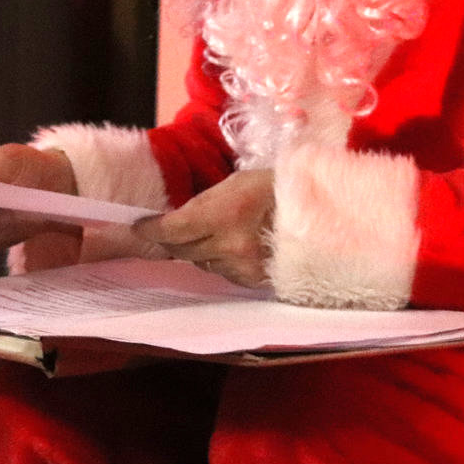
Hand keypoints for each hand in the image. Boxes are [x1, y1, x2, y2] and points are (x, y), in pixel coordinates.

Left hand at [132, 169, 274, 287]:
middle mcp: (230, 246)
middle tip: (169, 231)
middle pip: (183, 250)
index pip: (173, 230)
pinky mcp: (255, 281)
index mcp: (224, 214)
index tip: (140, 228)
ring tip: (215, 234)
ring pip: (203, 264)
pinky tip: (234, 247)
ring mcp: (244, 267)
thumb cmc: (278, 188)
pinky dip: (222, 262)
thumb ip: (205, 203)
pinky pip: (224, 274)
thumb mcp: (237, 183)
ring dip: (200, 251)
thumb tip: (179, 218)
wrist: (324, 213)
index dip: (151, 231)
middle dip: (173, 240)